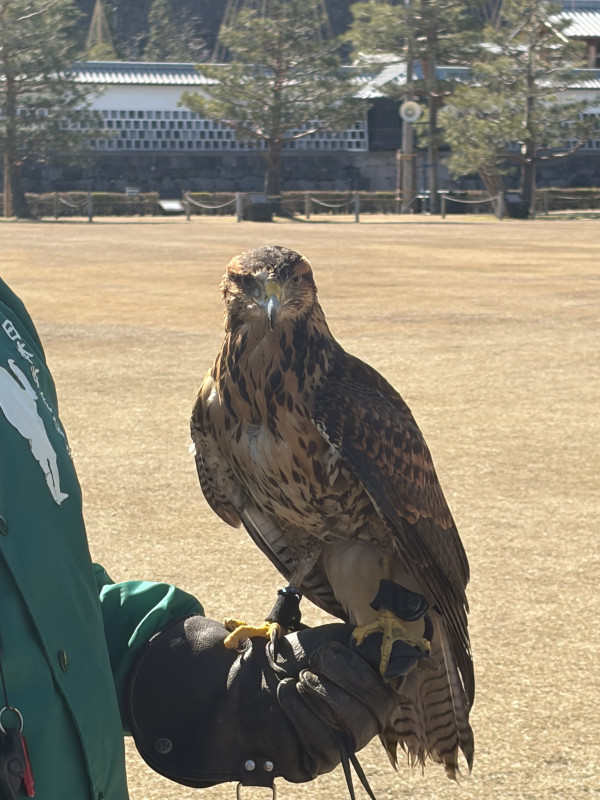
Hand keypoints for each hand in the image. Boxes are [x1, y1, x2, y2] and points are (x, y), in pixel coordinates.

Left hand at [125, 615, 422, 789]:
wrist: (246, 681)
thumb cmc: (290, 657)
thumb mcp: (327, 639)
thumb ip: (361, 638)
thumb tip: (389, 636)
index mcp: (373, 683)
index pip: (399, 680)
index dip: (387, 663)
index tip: (356, 644)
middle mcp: (366, 717)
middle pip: (380, 704)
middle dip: (347, 675)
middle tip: (316, 660)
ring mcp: (344, 743)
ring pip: (356, 725)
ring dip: (325, 694)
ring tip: (300, 677)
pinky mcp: (317, 762)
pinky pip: (325, 742)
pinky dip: (303, 712)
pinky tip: (286, 693)